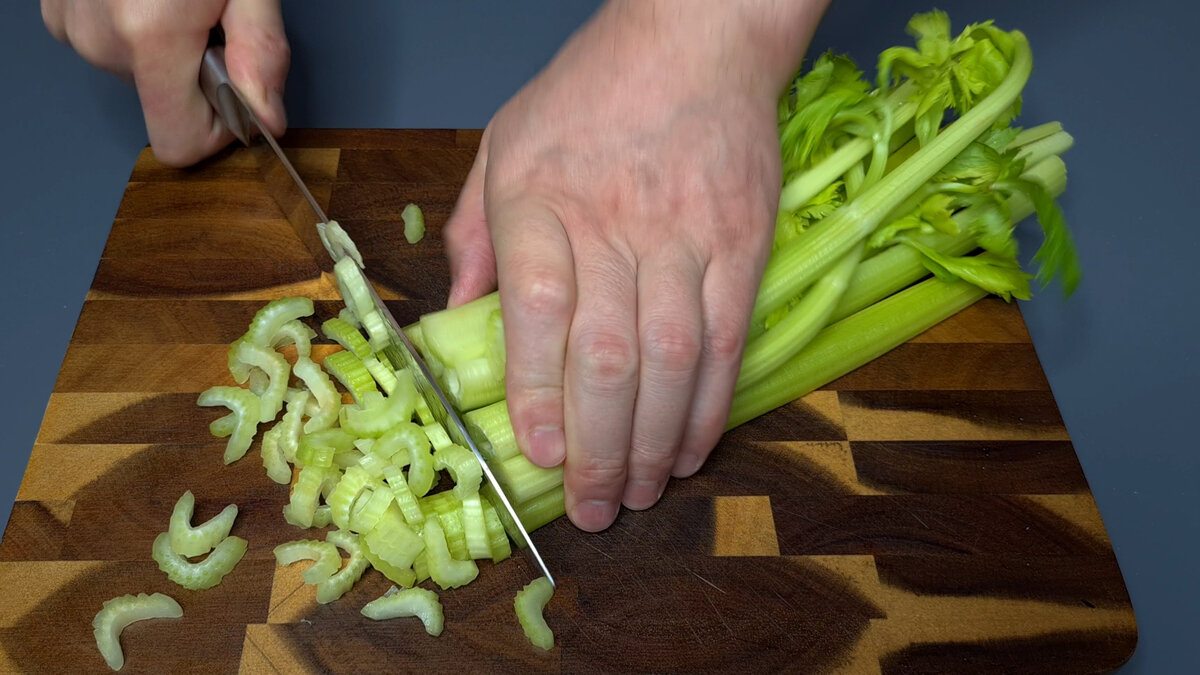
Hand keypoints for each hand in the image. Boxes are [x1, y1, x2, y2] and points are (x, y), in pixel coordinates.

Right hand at [42, 0, 288, 165]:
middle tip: (209, 20)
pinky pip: (111, 47)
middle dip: (196, 75)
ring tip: (177, 0)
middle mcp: (101, 38)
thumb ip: (262, 51)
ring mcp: (71, 25)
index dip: (218, 130)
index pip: (180, 144)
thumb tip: (267, 117)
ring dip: (166, 49)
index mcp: (151, 35)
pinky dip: (135, 29)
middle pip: (163, 106)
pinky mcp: (59, 12)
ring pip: (137, 76)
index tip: (237, 92)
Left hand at [444, 0, 826, 530]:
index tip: (536, 453)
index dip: (536, 391)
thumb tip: (456, 325)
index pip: (537, 309)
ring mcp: (686, 236)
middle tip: (594, 508)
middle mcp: (614, 223)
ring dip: (658, 442)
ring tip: (642, 494)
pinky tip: (694, 448)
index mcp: (539, 199)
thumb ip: (475, 238)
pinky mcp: (741, 244)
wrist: (694, 40)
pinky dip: (712, 406)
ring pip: (673, 360)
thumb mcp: (504, 148)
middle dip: (600, 448)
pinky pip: (729, 340)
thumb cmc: (588, 94)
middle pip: (608, 355)